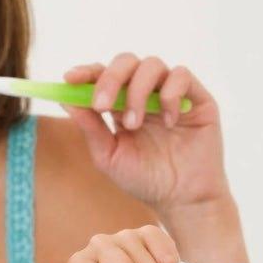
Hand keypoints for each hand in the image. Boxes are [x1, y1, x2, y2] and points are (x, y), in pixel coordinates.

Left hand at [63, 54, 230, 215]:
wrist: (183, 200)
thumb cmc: (145, 180)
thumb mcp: (109, 156)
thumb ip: (90, 128)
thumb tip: (65, 99)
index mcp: (121, 104)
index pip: (102, 75)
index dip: (86, 72)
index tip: (69, 78)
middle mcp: (146, 93)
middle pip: (125, 62)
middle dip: (109, 79)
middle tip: (101, 105)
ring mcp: (171, 92)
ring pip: (151, 64)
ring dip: (137, 92)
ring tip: (134, 125)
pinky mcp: (196, 97)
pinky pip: (182, 75)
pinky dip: (169, 95)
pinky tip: (168, 123)